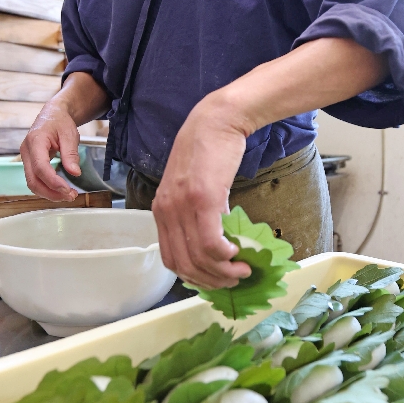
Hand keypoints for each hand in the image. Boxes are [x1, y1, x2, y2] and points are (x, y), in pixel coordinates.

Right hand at [20, 105, 81, 202]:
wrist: (52, 115)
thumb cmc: (60, 122)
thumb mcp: (69, 134)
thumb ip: (71, 154)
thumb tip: (75, 173)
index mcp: (35, 141)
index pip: (40, 167)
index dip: (53, 182)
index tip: (67, 190)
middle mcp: (26, 151)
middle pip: (33, 180)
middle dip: (51, 192)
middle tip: (71, 196)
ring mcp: (26, 158)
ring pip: (33, 183)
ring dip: (50, 193)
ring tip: (69, 195)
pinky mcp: (31, 163)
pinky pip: (36, 180)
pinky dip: (48, 188)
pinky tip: (61, 190)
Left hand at [152, 94, 252, 289]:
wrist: (216, 122)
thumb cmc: (208, 152)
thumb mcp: (193, 188)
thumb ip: (197, 215)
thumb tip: (216, 244)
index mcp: (161, 210)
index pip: (171, 259)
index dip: (195, 276)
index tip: (216, 278)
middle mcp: (166, 211)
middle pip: (184, 265)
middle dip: (211, 281)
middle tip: (233, 279)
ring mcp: (182, 206)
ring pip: (199, 258)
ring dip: (223, 272)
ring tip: (242, 270)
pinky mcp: (202, 200)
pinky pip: (211, 243)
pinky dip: (225, 256)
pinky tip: (237, 254)